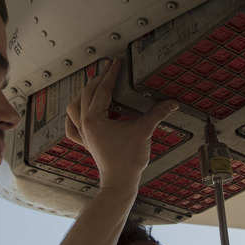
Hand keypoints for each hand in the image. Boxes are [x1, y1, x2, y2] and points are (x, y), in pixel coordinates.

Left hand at [65, 59, 177, 190]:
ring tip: (95, 86)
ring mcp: (83, 134)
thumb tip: (172, 103)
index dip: (111, 74)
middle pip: (86, 94)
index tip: (116, 62)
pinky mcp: (86, 143)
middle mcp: (84, 124)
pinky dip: (74, 118)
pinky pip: (72, 127)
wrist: (120, 182)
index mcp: (95, 118)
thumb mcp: (144, 131)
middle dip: (98, 79)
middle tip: (109, 70)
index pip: (102, 89)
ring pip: (73, 107)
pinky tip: (80, 113)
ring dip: (83, 95)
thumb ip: (157, 114)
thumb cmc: (128, 160)